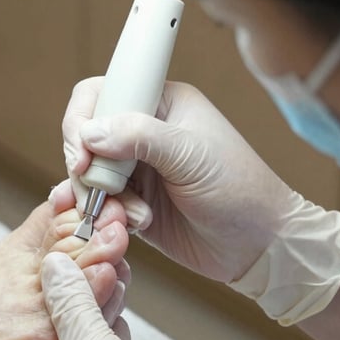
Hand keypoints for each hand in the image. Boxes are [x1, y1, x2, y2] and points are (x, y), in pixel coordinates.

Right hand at [63, 77, 298, 282]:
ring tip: (134, 214)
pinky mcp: (133, 202)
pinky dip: (108, 215)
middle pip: (85, 137)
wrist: (257, 245)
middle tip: (101, 189)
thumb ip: (139, 136)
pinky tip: (136, 224)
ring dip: (101, 197)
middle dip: (87, 167)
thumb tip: (89, 132)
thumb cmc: (239, 190)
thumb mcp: (190, 155)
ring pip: (87, 175)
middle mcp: (143, 133)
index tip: (82, 154)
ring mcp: (136, 169)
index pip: (102, 93)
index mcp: (161, 103)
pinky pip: (99, 204)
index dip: (82, 120)